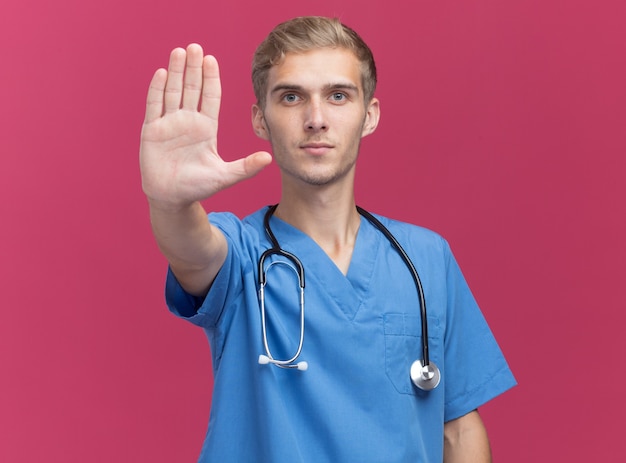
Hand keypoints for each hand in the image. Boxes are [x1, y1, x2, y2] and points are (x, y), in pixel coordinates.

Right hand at [140, 44, 271, 209]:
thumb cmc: (198, 187)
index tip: (211, 60)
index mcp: (205, 128)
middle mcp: (187, 121)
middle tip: (195, 47)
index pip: (209, 97)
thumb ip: (246, 167)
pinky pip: (155, 106)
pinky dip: (158, 90)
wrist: (172, 198)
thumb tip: (269, 158)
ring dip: (175, 72)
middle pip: (191, 89)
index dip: (210, 78)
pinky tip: (162, 73)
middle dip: (193, 68)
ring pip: (173, 92)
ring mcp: (169, 124)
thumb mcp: (225, 176)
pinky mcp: (152, 131)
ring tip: (179, 52)